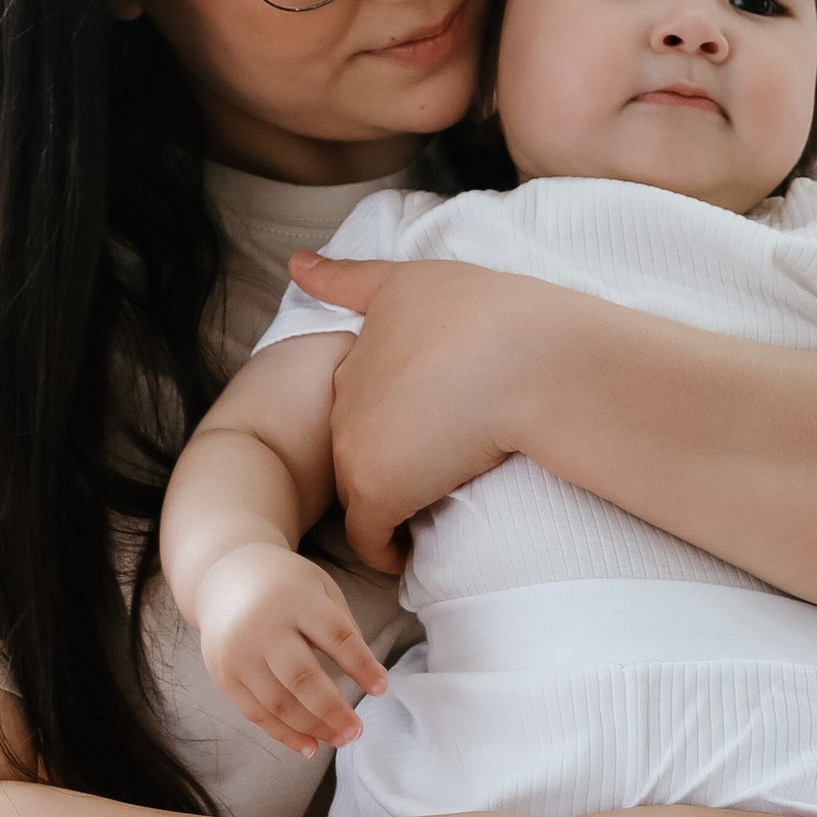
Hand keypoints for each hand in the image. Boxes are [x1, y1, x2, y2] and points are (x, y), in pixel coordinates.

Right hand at [189, 541, 389, 756]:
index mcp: (295, 599)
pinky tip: (310, 745)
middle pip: (302, 678)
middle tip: (357, 731)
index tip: (381, 688)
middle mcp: (262, 626)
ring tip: (340, 739)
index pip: (335, 636)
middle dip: (333, 710)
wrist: (225, 579)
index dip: (361, 664)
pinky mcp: (223, 675)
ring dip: (312, 727)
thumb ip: (342, 628)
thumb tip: (367, 677)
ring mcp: (238, 653)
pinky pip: (256, 713)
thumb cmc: (285, 587)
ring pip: (278, 702)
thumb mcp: (319, 590)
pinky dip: (284, 734)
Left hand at [286, 252, 550, 575]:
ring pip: (362, 492)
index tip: (414, 433)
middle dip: (384, 463)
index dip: (387, 421)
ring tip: (429, 510)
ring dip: (388, 504)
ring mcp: (355, 450)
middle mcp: (343, 405)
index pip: (358, 405)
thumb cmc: (482, 312)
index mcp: (353, 359)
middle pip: (355, 449)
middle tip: (433, 473)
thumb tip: (294, 264)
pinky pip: (371, 539)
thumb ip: (350, 279)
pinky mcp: (377, 494)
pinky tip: (411, 552)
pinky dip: (388, 549)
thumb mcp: (409, 281)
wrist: (522, 359)